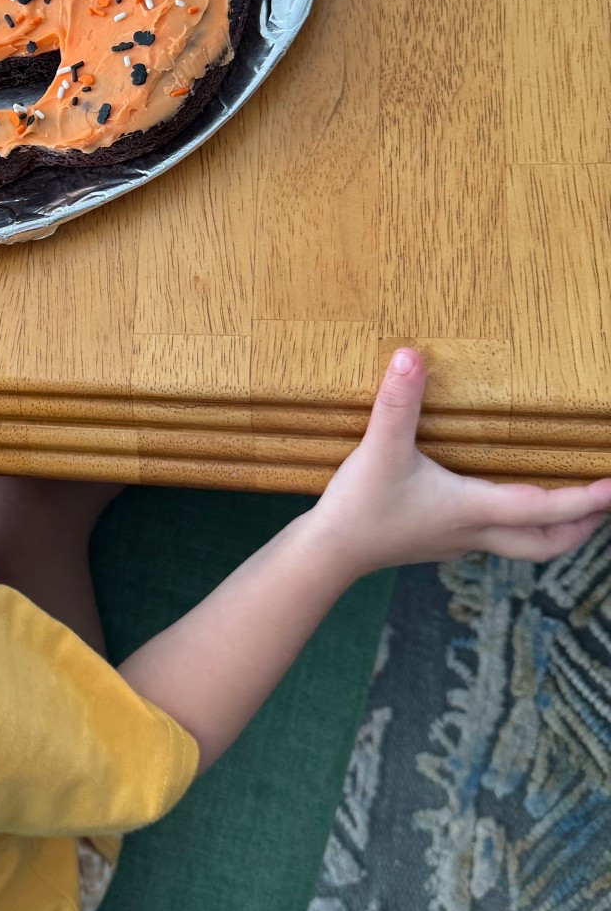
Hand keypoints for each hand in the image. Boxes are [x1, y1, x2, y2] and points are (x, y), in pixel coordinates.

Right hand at [309, 349, 610, 578]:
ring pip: (523, 544)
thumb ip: (398, 403)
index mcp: (475, 509)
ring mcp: (458, 541)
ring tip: (571, 507)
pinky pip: (493, 537)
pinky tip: (503, 504)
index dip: (588, 499)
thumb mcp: (379, 450)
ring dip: (554, 529)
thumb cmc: (359, 508)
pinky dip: (516, 525)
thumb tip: (410, 356)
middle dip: (582, 527)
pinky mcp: (439, 541)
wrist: (328, 553)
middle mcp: (475, 531)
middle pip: (546, 543)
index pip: (547, 508)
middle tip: (605, 505)